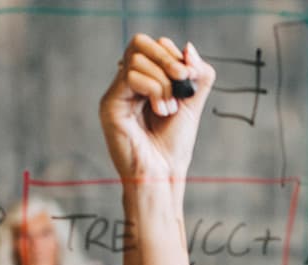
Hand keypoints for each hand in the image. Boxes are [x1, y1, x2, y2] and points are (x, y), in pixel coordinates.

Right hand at [99, 34, 214, 182]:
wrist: (162, 176)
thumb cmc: (173, 148)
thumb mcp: (192, 106)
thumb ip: (197, 76)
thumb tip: (188, 47)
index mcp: (145, 83)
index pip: (153, 47)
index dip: (173, 54)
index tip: (189, 76)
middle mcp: (128, 86)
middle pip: (140, 44)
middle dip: (167, 58)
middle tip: (182, 79)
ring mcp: (117, 94)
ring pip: (137, 59)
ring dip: (162, 82)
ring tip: (169, 109)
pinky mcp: (110, 104)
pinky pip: (132, 76)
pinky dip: (154, 88)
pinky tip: (161, 110)